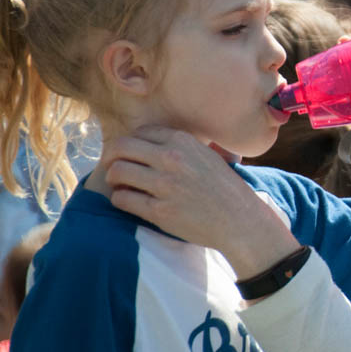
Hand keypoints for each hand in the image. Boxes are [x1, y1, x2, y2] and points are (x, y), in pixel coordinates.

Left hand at [103, 125, 298, 276]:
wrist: (239, 219)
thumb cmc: (224, 188)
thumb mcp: (208, 154)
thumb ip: (183, 145)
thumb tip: (156, 137)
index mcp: (183, 141)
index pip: (140, 132)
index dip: (131, 143)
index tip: (130, 154)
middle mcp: (172, 159)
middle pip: (121, 147)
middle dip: (111, 156)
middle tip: (113, 167)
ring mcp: (165, 185)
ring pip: (117, 171)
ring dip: (113, 178)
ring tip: (119, 184)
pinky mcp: (159, 211)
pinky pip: (123, 199)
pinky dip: (119, 199)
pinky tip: (128, 201)